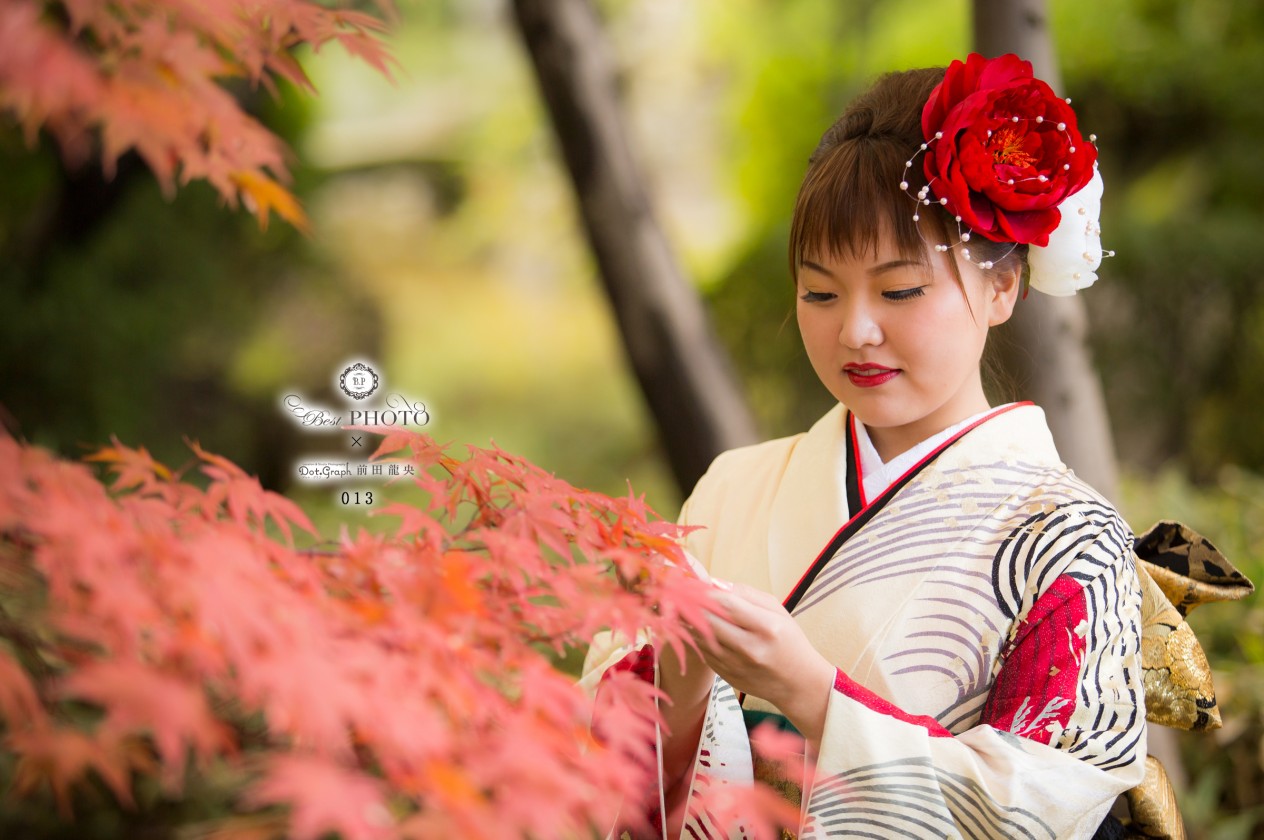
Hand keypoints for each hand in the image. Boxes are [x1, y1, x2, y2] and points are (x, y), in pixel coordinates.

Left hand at [691, 580, 834, 743]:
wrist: (797, 684)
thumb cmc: (788, 641)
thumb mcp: (777, 611)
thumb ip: (747, 594)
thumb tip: (715, 583)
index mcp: (767, 628)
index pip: (727, 604)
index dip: (705, 591)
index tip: (693, 582)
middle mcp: (750, 649)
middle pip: (708, 621)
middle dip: (690, 604)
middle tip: (678, 592)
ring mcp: (736, 666)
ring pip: (700, 637)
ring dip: (686, 621)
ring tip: (679, 606)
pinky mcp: (726, 676)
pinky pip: (702, 652)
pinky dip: (695, 637)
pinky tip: (691, 626)